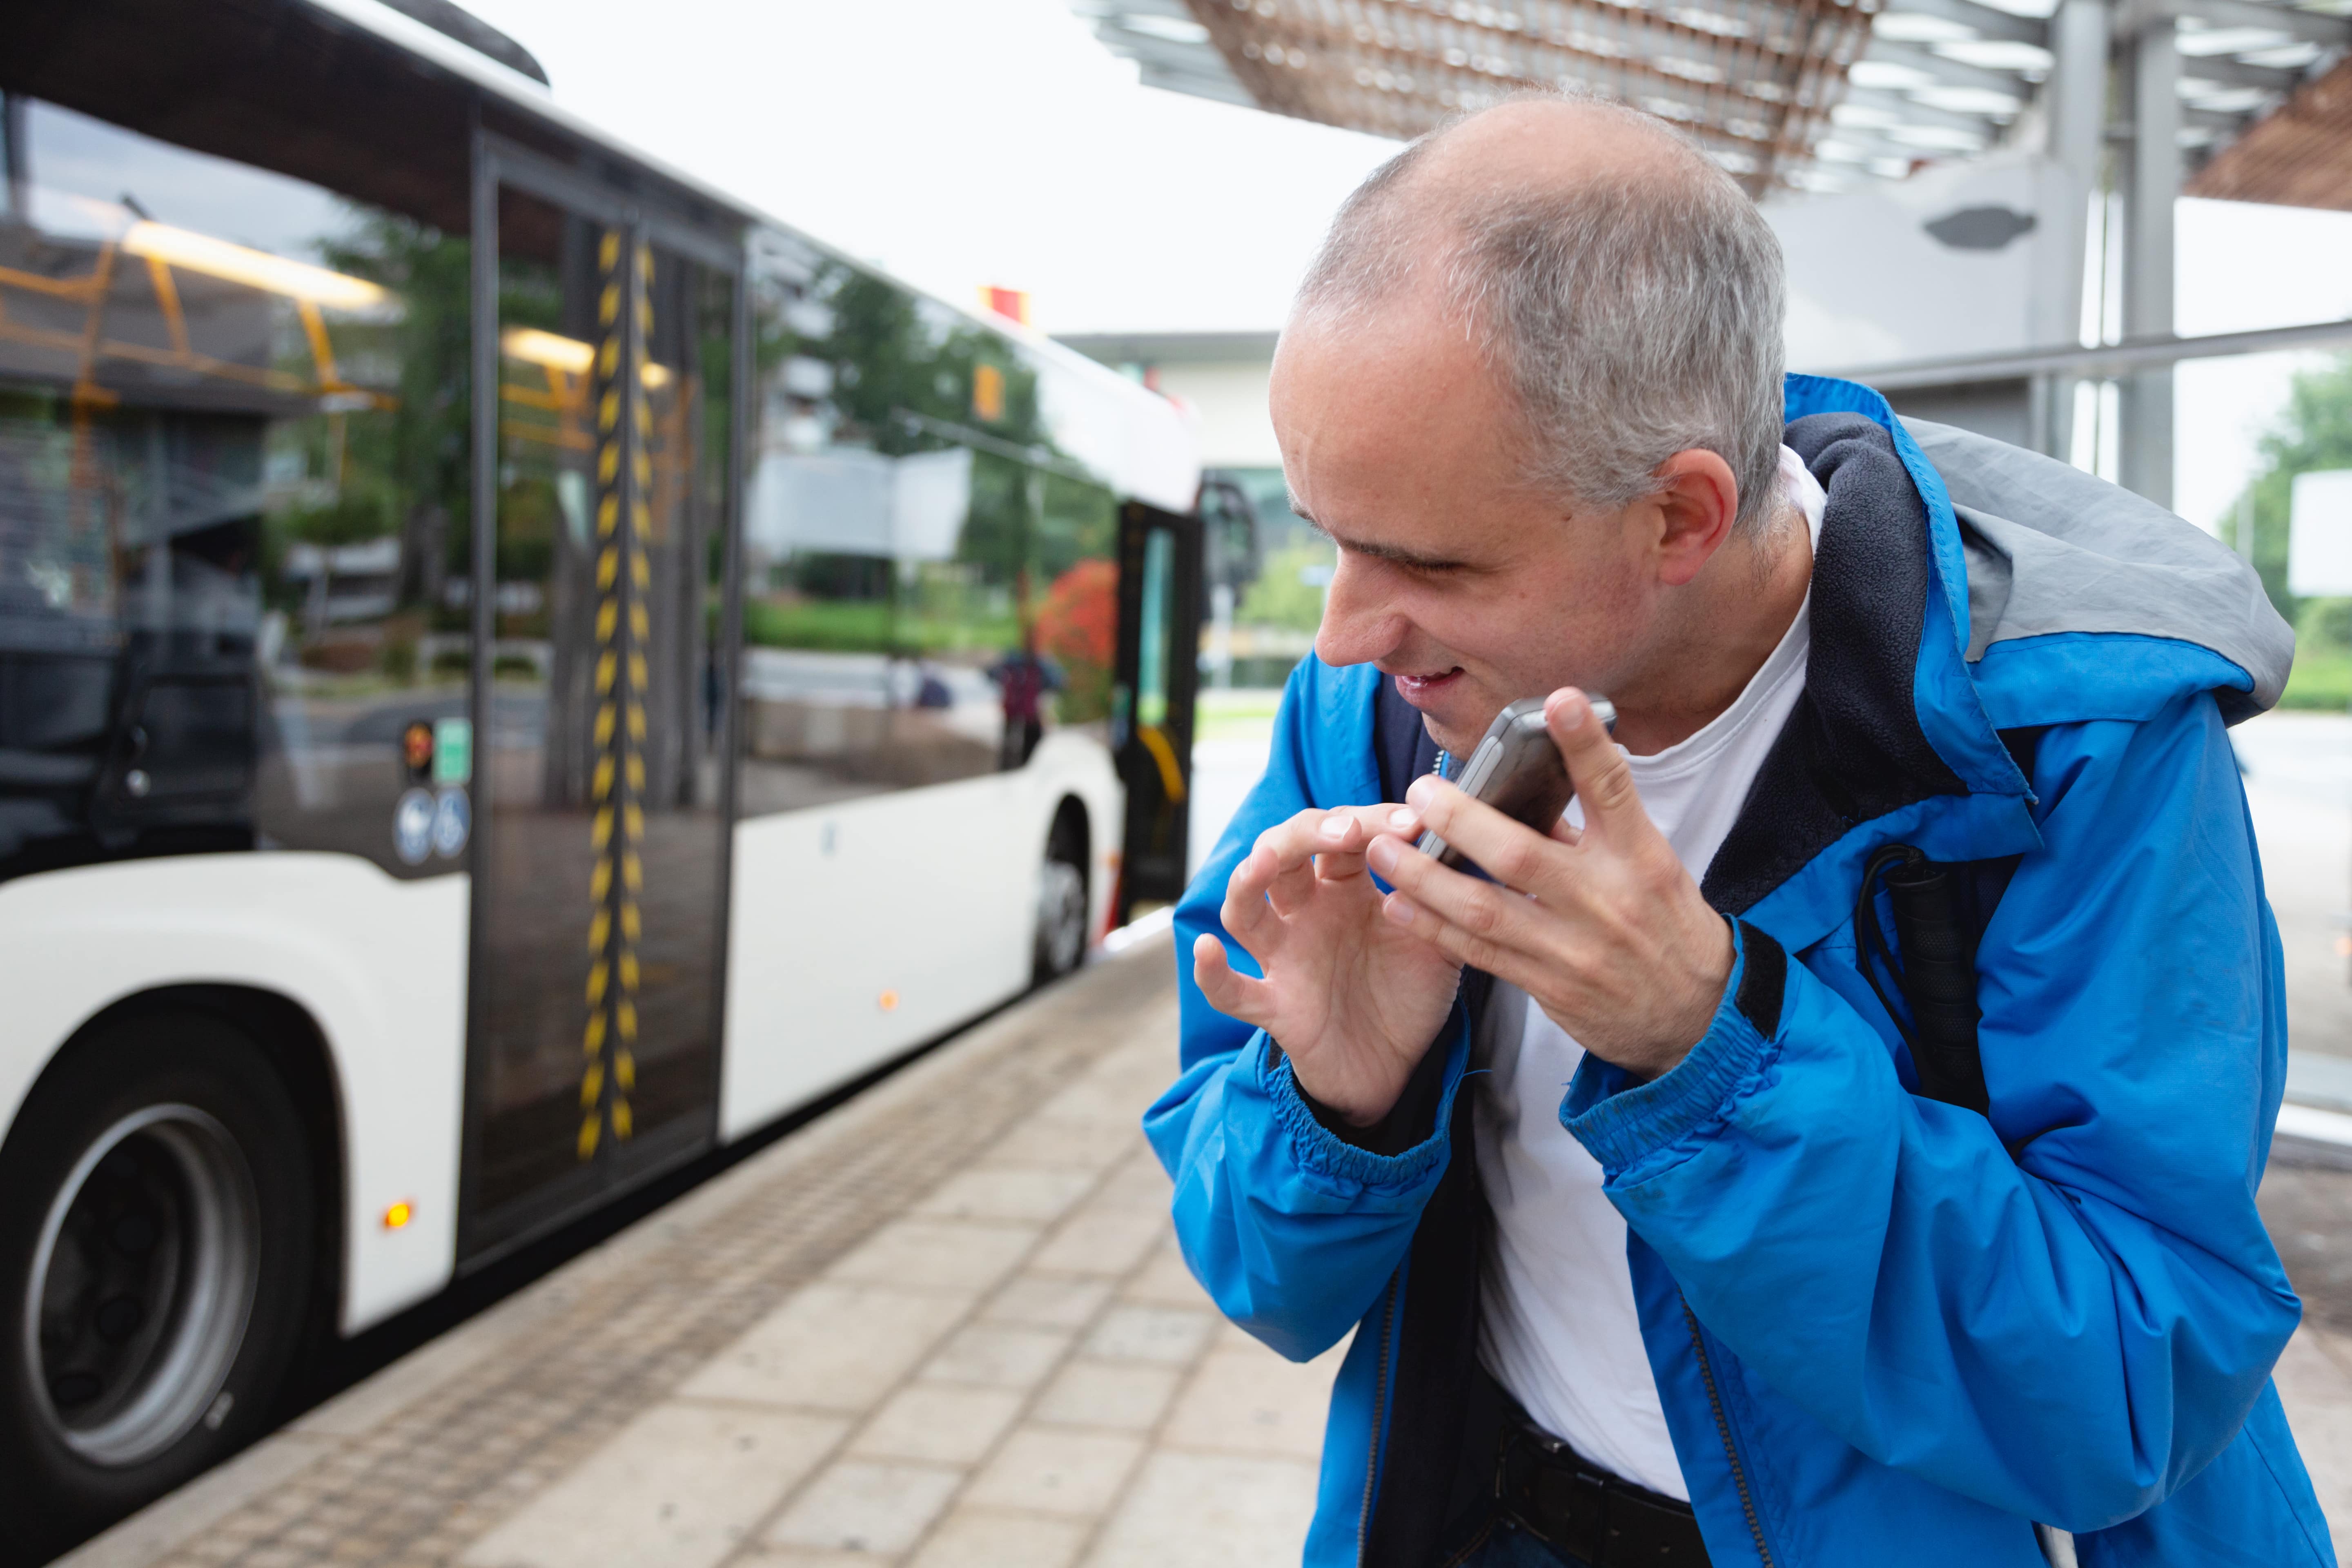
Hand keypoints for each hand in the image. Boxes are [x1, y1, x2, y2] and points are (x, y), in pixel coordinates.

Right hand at [1193, 803, 1465, 1125]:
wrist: (1398, 1069)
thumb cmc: (1409, 994)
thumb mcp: (1438, 941)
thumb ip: (1441, 899)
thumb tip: (1453, 844)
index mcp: (1346, 888)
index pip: (1341, 834)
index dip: (1371, 821)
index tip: (1414, 824)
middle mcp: (1307, 914)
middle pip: (1282, 853)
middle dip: (1307, 832)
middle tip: (1348, 832)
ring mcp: (1284, 958)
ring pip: (1244, 910)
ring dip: (1247, 882)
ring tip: (1263, 863)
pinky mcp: (1274, 1007)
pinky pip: (1231, 991)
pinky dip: (1212, 973)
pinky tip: (1207, 951)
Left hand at [1364, 689, 1733, 1079]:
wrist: (1697, 1016)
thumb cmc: (1666, 925)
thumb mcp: (1649, 868)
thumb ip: (1592, 832)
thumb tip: (1529, 788)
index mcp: (1639, 857)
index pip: (1612, 790)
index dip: (1585, 745)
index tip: (1560, 700)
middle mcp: (1605, 900)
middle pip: (1522, 854)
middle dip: (1462, 820)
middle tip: (1419, 792)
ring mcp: (1574, 947)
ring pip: (1484, 908)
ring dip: (1424, 877)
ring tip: (1381, 848)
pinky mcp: (1549, 986)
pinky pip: (1479, 953)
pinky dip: (1433, 927)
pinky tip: (1397, 904)